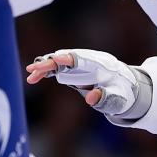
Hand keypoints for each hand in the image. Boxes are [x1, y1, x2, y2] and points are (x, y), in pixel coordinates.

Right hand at [25, 49, 141, 117]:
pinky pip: (56, 69)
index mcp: (100, 64)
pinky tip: (33, 78)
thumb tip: (91, 98)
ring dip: (44, 66)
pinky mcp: (73, 71)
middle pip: (66, 57)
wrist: (126, 88)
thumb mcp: (119, 99)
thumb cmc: (123, 92)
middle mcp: (87, 61)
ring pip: (58, 61)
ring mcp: (79, 65)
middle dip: (50, 62)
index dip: (66, 58)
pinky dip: (45, 72)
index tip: (54, 59)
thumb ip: (106, 99)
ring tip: (31, 77)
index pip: (81, 58)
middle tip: (34, 70)